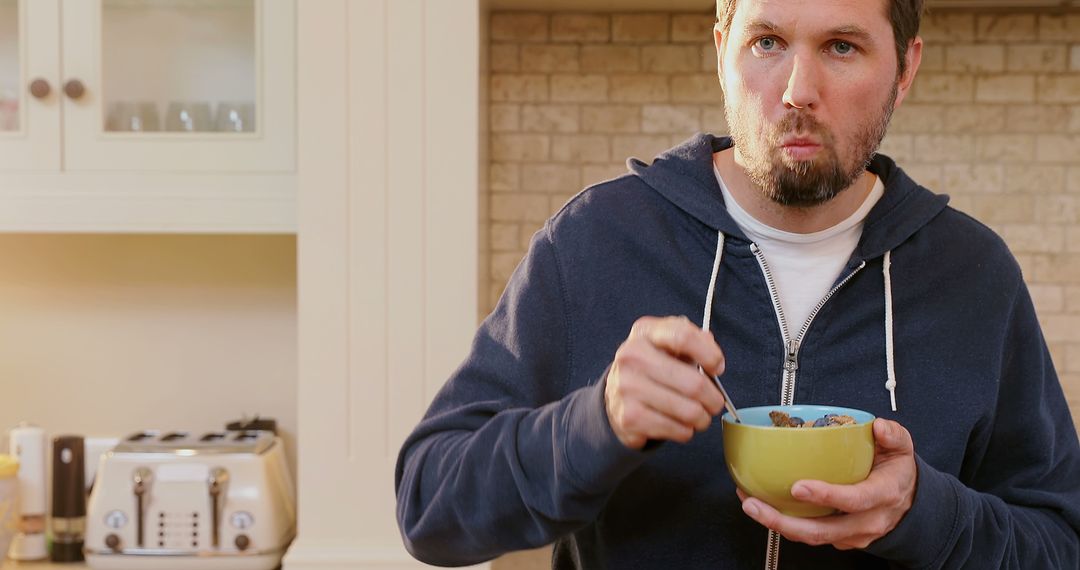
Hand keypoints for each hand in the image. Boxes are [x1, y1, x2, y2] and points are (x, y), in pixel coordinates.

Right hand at [605, 316, 726, 449]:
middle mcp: (631, 357)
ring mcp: (627, 388)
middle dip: (714, 399)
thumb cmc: (651, 367)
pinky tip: (679, 424)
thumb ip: (695, 341)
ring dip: (702, 418)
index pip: (683, 337)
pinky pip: (677, 430)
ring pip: (690, 411)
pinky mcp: (629, 418)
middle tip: (714, 403)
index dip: (710, 355)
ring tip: (698, 415)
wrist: (615, 394)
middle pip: (694, 383)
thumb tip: (715, 362)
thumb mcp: (668, 344)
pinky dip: (686, 431)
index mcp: (645, 332)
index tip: (718, 368)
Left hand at [738, 418, 916, 549]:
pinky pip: (810, 534)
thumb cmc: (897, 473)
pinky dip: (784, 523)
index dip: (826, 496)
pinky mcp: (839, 538)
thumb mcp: (902, 449)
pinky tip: (763, 505)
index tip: (798, 487)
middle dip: (784, 521)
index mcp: (882, 495)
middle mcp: (866, 520)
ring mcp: (852, 534)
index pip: (854, 500)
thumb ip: (893, 435)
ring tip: (750, 504)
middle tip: (754, 504)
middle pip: (822, 530)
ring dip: (777, 523)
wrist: (908, 502)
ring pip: (811, 536)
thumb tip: (879, 427)